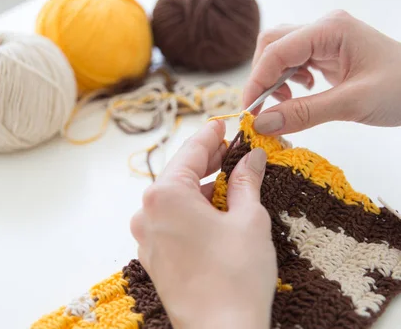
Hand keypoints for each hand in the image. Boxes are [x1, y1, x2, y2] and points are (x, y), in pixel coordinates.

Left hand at [130, 120, 276, 328]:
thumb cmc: (235, 276)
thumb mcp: (249, 219)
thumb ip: (246, 182)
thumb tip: (252, 159)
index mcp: (165, 196)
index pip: (191, 153)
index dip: (210, 137)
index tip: (222, 124)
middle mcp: (147, 213)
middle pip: (180, 175)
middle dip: (208, 162)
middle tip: (234, 152)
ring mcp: (147, 237)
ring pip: (176, 199)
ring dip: (202, 188)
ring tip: (232, 182)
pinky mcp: (154, 258)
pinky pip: (172, 221)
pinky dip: (193, 211)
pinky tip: (217, 211)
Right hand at [243, 10, 400, 141]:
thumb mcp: (352, 104)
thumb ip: (303, 112)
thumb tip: (261, 123)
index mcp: (330, 29)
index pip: (277, 50)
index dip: (257, 81)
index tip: (248, 113)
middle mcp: (326, 30)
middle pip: (274, 45)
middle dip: (263, 78)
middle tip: (261, 112)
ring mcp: (329, 43)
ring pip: (283, 56)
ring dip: (275, 81)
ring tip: (282, 108)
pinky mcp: (333, 59)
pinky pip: (298, 66)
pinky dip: (290, 84)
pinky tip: (302, 98)